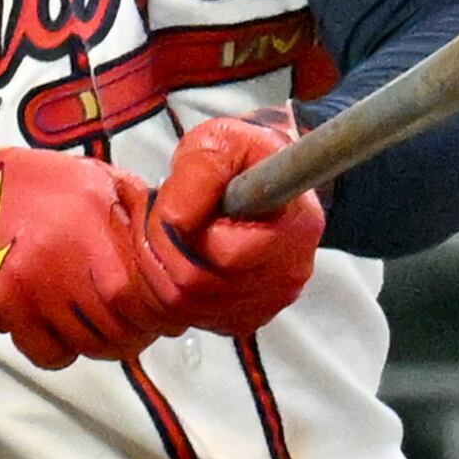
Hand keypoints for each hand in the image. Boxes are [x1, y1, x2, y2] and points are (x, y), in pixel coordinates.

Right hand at [0, 146, 174, 370]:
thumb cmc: (46, 186)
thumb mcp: (102, 181)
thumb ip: (142, 214)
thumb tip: (182, 251)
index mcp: (88, 222)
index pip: (133, 296)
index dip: (154, 316)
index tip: (164, 318)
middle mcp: (56, 256)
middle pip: (112, 328)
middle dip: (135, 335)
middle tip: (141, 329)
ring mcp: (26, 285)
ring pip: (84, 346)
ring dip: (103, 346)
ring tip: (106, 327)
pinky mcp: (2, 306)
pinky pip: (47, 354)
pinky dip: (64, 351)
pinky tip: (66, 329)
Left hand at [136, 114, 324, 337]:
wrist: (260, 177)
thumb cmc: (243, 159)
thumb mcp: (222, 142)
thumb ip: (200, 171)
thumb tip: (178, 219)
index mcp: (296, 224)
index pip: (226, 255)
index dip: (190, 233)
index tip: (182, 207)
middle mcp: (291, 271)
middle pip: (200, 283)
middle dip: (164, 246)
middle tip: (161, 216)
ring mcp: (271, 299)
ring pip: (189, 304)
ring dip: (162, 266)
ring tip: (170, 232)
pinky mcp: (249, 316)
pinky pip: (194, 316)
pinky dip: (174, 288)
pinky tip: (182, 255)